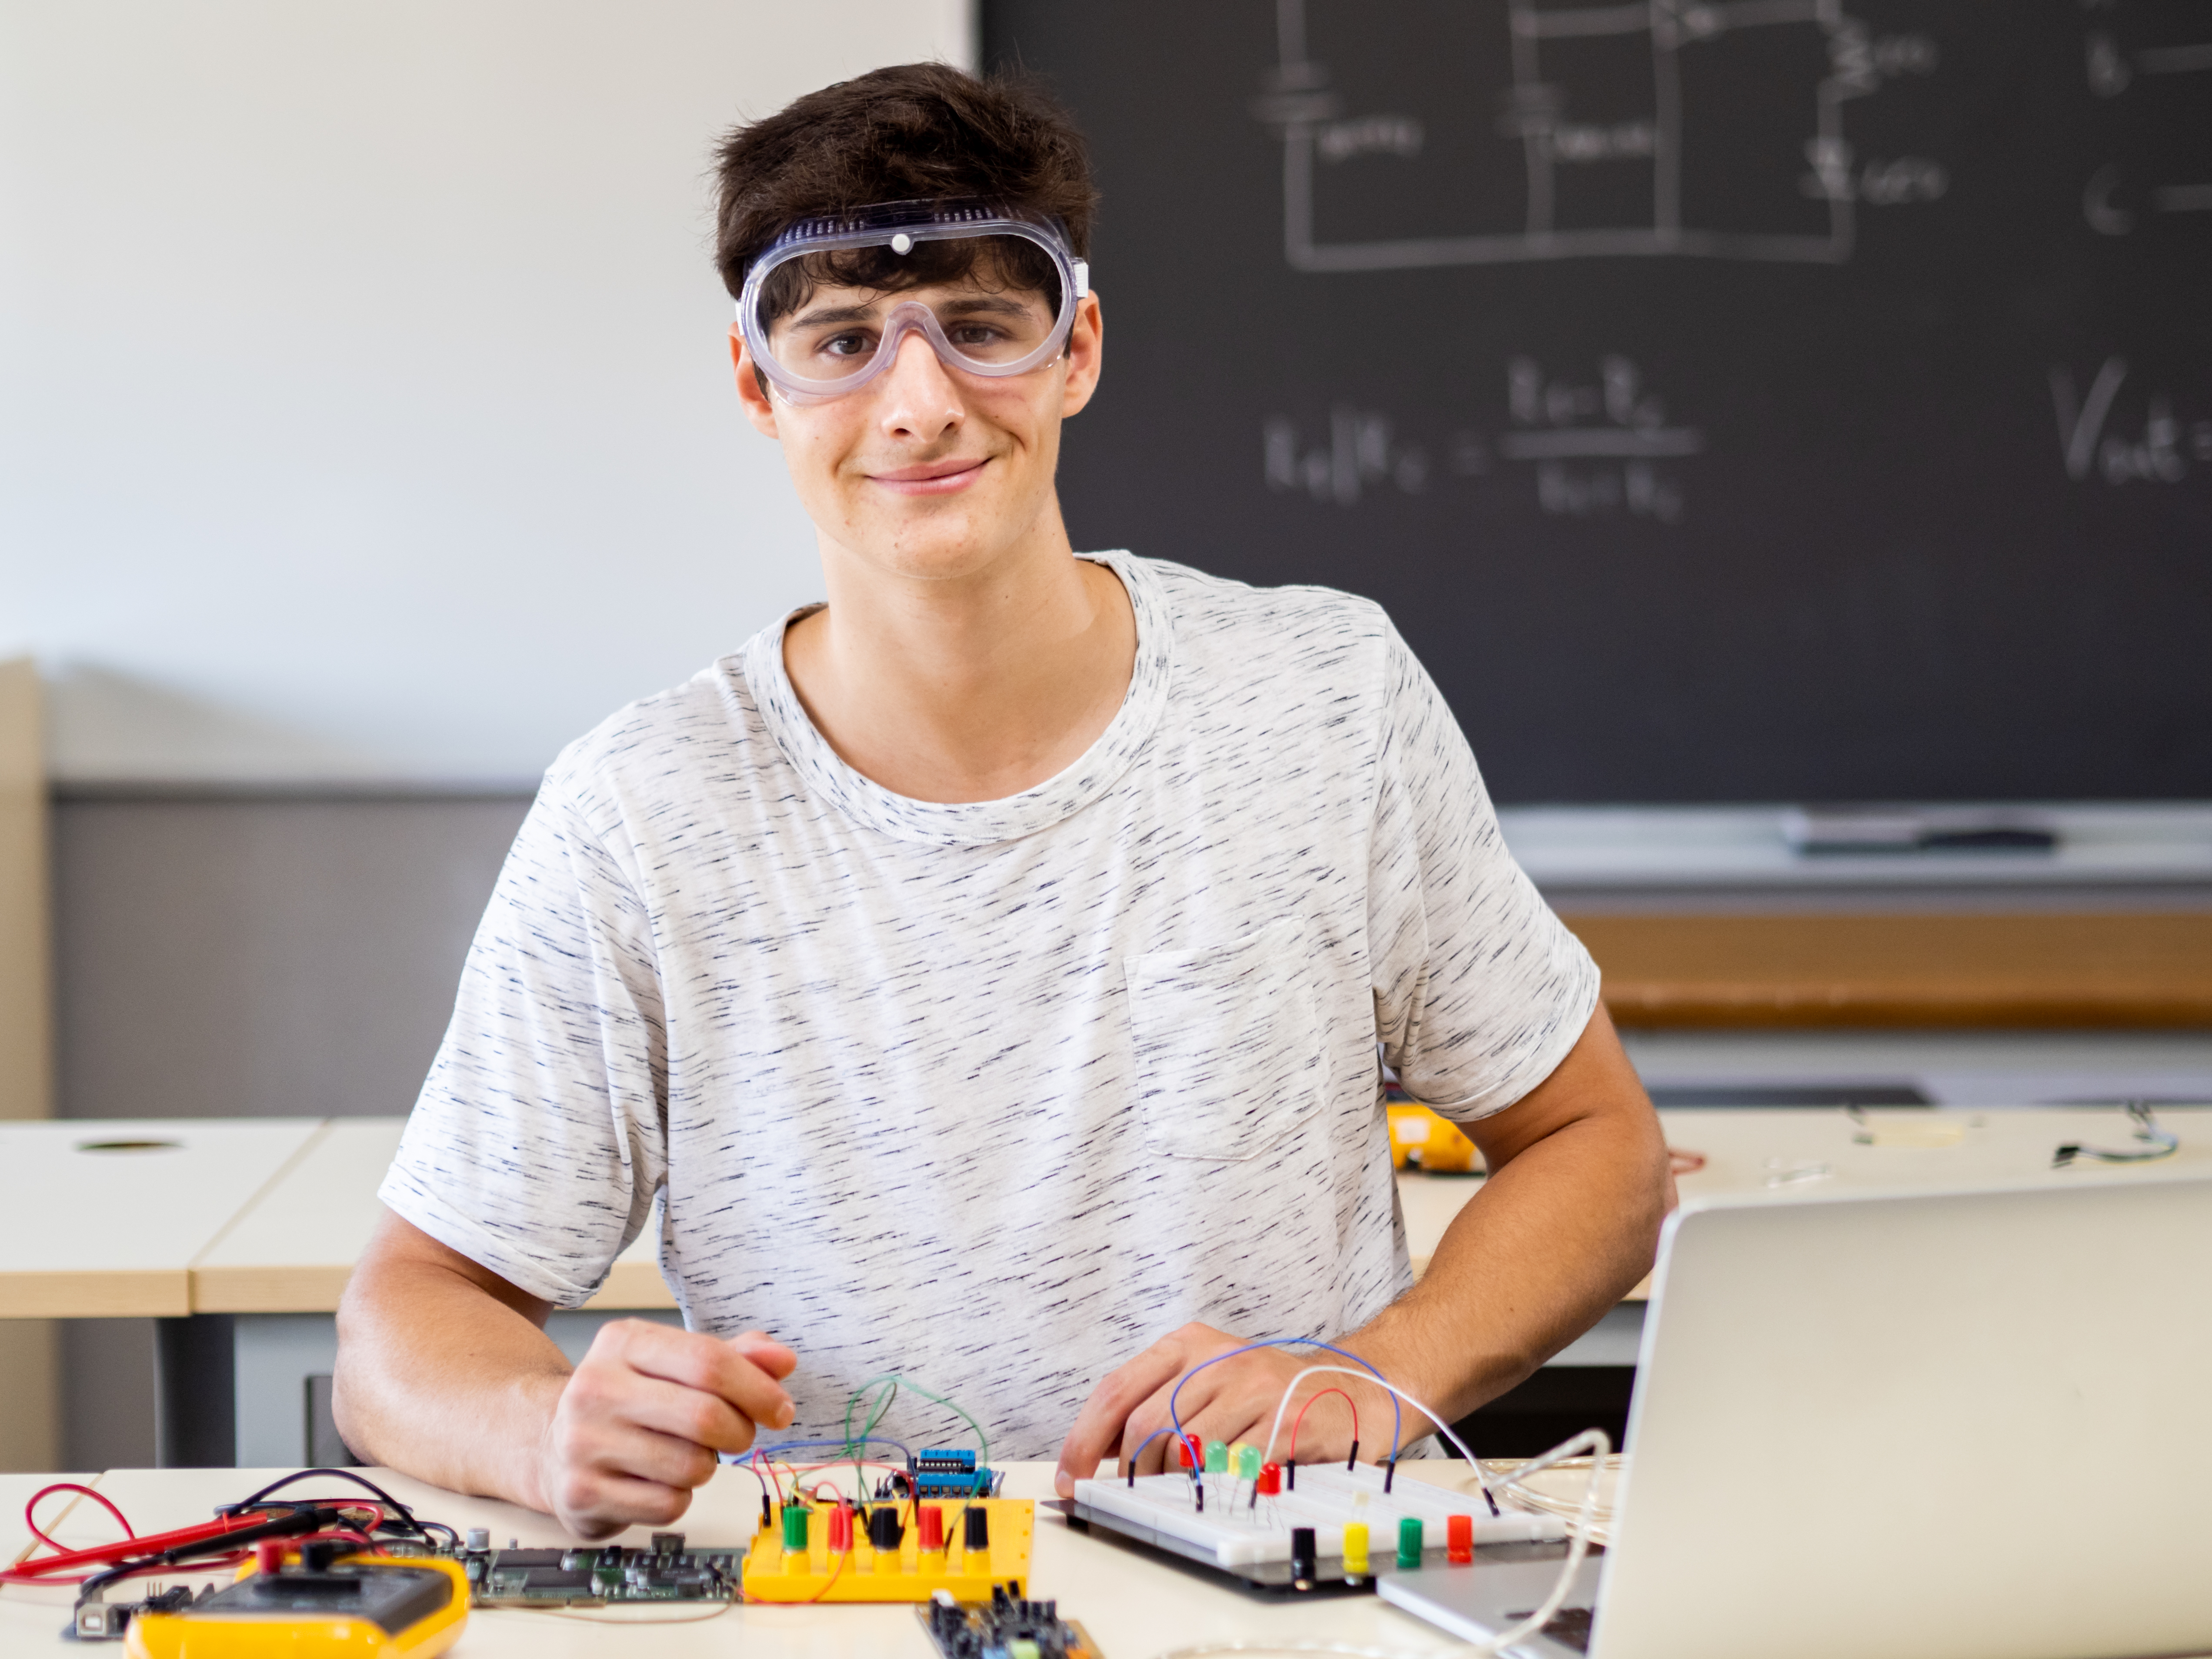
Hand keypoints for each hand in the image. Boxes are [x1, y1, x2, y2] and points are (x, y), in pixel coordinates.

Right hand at [534, 1320, 796, 1538]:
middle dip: (739, 1432)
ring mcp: (583, 1443)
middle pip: (704, 1416)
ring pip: (691, 1466)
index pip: (708, 1361)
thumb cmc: (629, 1400)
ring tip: (687, 1454)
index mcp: (623, 1342)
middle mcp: (595, 1387)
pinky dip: (680, 1498)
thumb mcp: (675, 1364)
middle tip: (738, 1435)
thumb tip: (783, 1360)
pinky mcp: (582, 1493)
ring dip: (707, 1466)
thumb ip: (734, 1357)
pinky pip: (668, 1505)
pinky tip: (659, 1480)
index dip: (758, 1389)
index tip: (781, 1409)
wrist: (551, 1445)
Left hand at [1054, 1323, 1401, 1497]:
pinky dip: (1217, 1486)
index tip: (1070, 1477)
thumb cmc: (1268, 1396)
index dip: (1084, 1438)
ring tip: (1185, 1487)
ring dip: (1175, 1481)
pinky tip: (1223, 1486)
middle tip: (1127, 1496)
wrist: (1353, 1390)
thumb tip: (1099, 1456)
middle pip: (1146, 1422)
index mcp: (1190, 1344)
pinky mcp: (1286, 1421)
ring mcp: (1255, 1387)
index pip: (1118, 1388)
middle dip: (1128, 1471)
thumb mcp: (1208, 1383)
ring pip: (1185, 1448)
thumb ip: (1158, 1406)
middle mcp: (1219, 1358)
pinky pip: (1231, 1466)